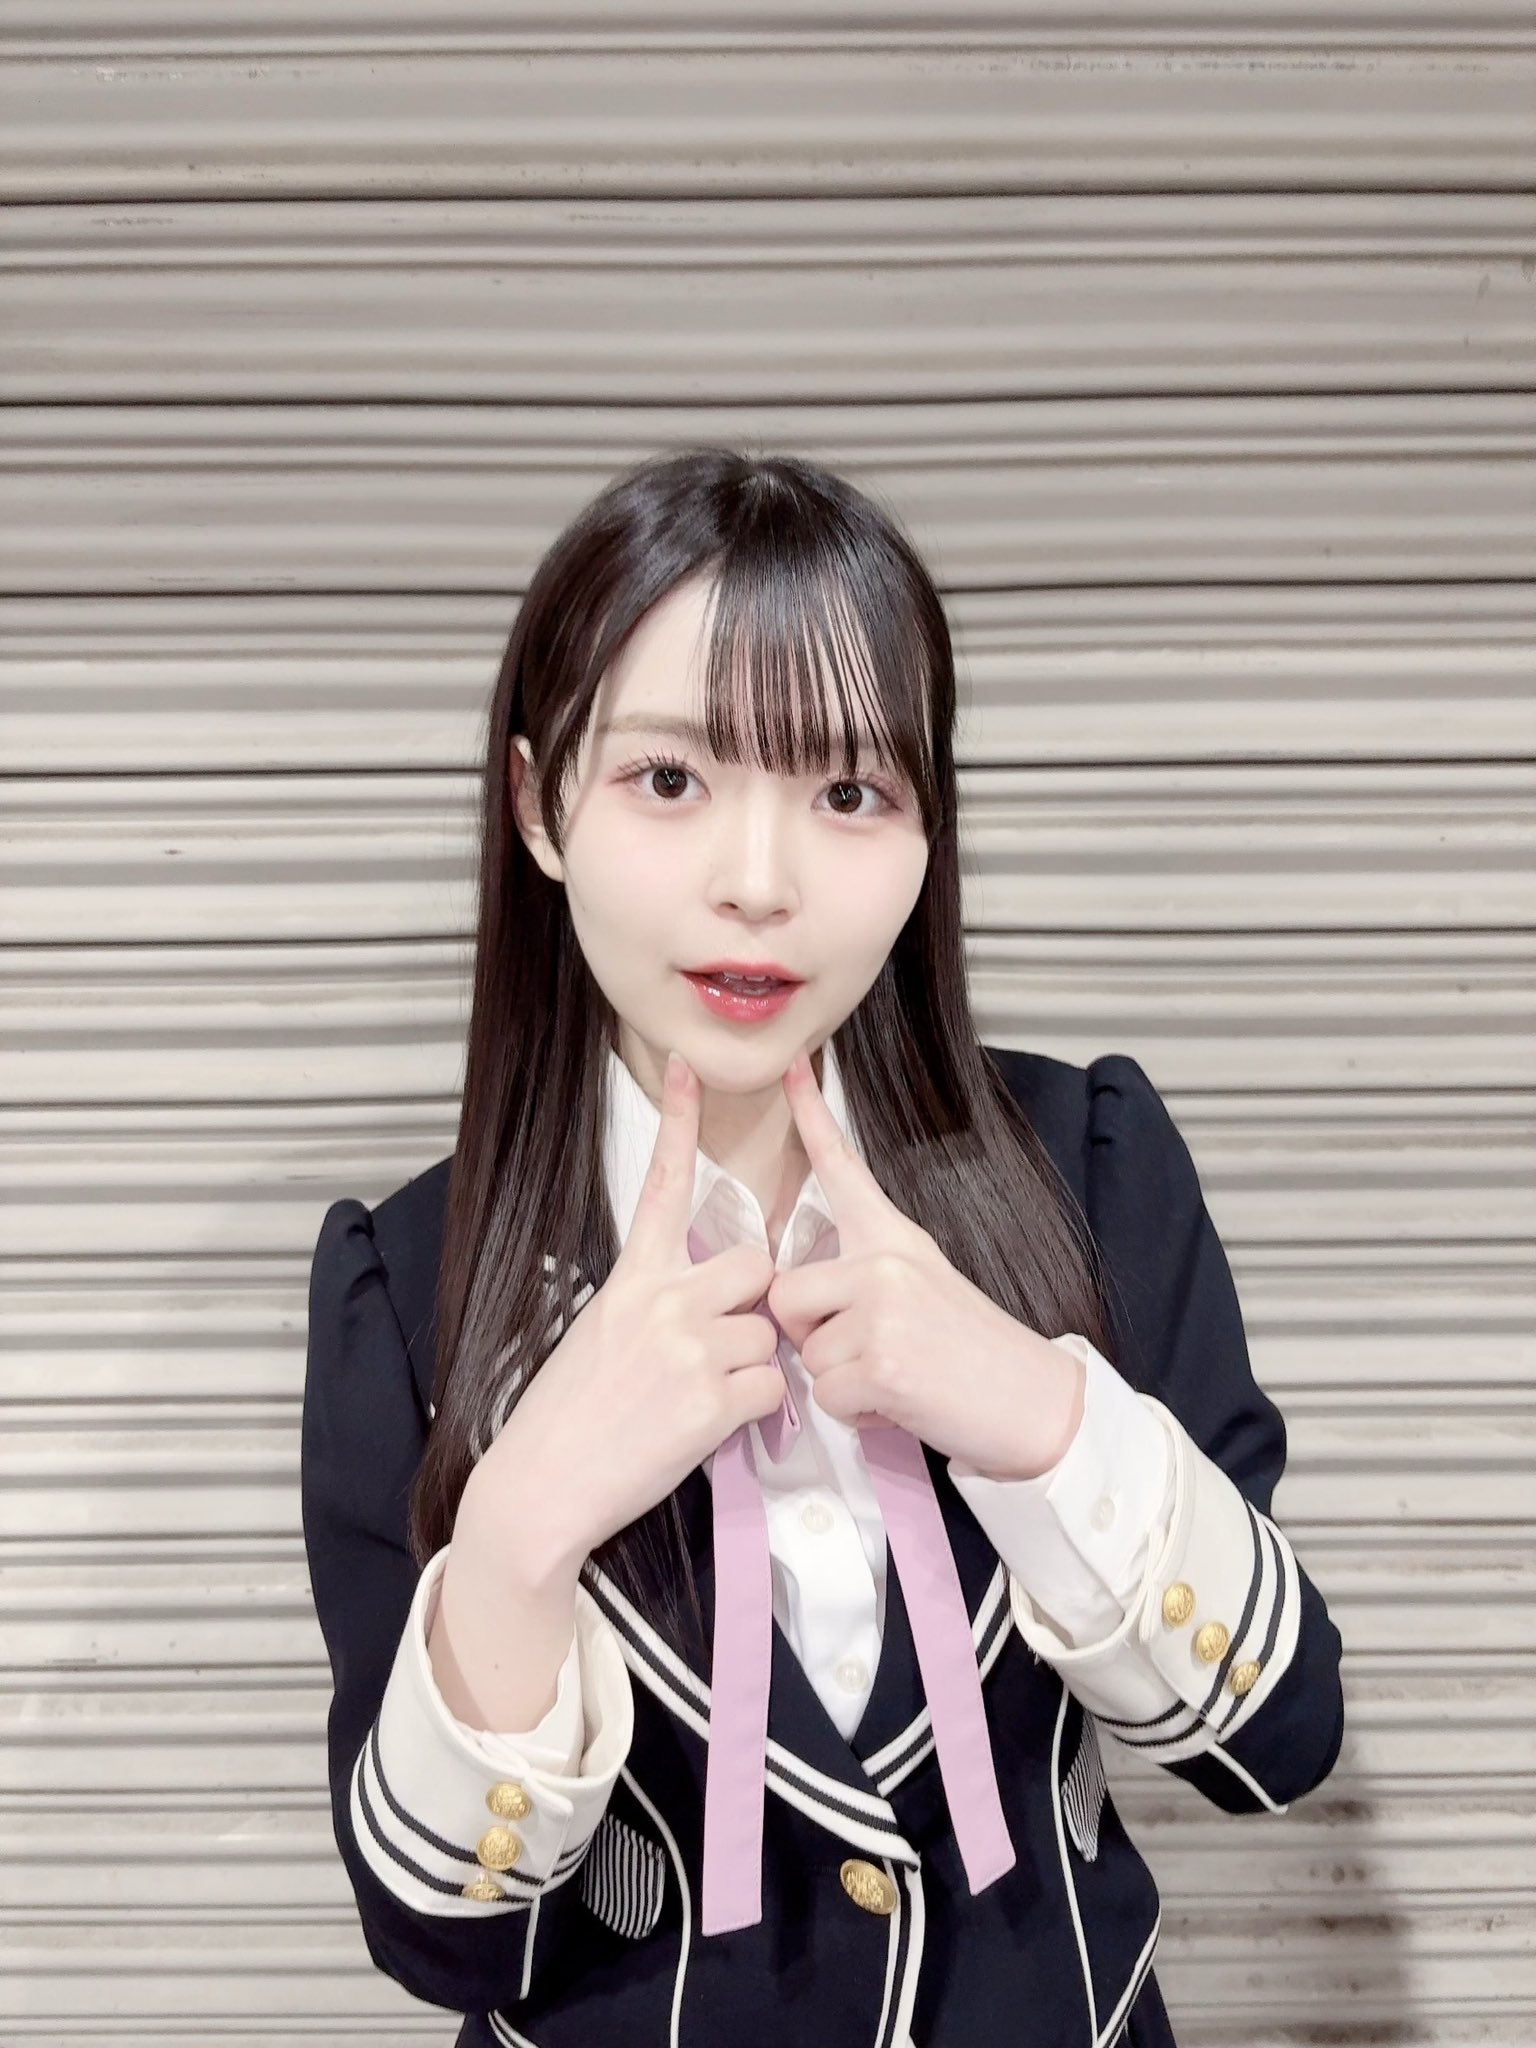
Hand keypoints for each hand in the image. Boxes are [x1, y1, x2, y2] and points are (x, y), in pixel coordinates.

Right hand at [462, 1051, 787, 1572]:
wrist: (541, 1486)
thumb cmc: (565, 1418)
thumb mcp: (599, 1334)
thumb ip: (654, 1304)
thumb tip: (706, 1303)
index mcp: (630, 1279)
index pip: (661, 1185)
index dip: (679, 1122)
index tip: (686, 1065)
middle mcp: (664, 1301)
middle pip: (756, 1264)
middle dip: (755, 1300)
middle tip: (722, 1343)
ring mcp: (690, 1349)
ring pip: (769, 1333)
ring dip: (752, 1366)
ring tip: (699, 1400)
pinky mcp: (712, 1402)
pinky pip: (772, 1389)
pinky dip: (756, 1413)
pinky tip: (710, 1427)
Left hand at [766, 1044, 1083, 1479]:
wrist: (1038, 1403)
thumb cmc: (975, 1355)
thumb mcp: (925, 1288)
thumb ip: (865, 1279)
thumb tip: (799, 1299)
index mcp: (895, 1237)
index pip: (844, 1167)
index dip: (811, 1116)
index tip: (793, 1065)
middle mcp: (885, 1262)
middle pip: (785, 1293)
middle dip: (808, 1337)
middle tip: (865, 1353)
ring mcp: (884, 1309)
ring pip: (806, 1354)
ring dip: (841, 1381)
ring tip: (896, 1379)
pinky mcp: (882, 1363)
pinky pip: (827, 1395)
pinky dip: (856, 1413)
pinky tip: (900, 1402)